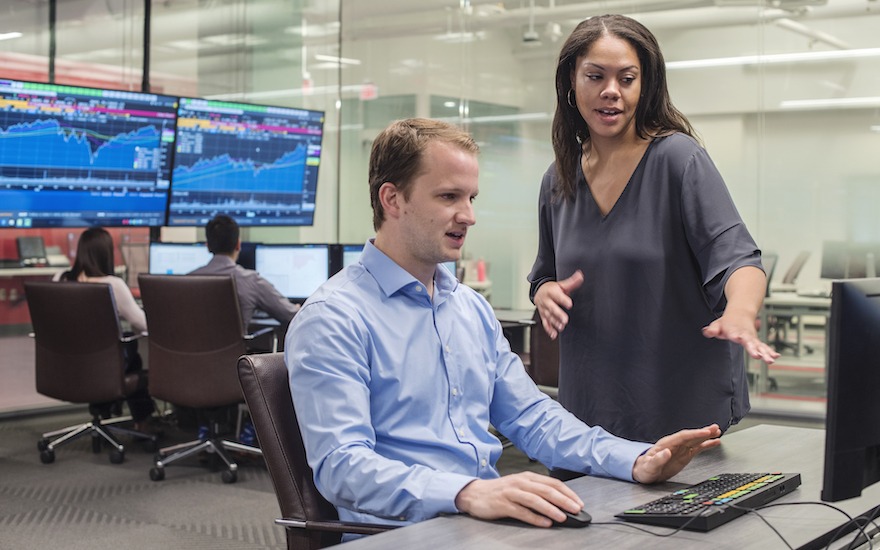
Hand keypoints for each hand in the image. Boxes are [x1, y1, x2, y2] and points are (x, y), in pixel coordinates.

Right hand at [454, 471, 583, 526]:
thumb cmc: (500, 491)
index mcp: (527, 477)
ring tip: (562, 517)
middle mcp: (520, 483)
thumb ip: (537, 491)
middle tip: (576, 509)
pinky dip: (534, 517)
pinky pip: (521, 511)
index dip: (567, 492)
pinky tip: (544, 523)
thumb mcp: (520, 486)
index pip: (552, 483)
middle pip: (546, 490)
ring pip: (535, 499)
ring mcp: (511, 493)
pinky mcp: (503, 504)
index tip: (578, 502)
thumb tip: (559, 502)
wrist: (475, 493)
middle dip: (564, 500)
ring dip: (551, 508)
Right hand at [534, 270, 583, 338]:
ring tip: (561, 327)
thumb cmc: (552, 288)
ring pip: (548, 316)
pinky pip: (545, 323)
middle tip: (565, 320)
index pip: (557, 296)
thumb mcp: (561, 284)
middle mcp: (546, 301)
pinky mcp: (543, 315)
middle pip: (552, 308)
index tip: (569, 303)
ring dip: (554, 322)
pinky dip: (549, 329)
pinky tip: (554, 334)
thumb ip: (571, 282)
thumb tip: (580, 276)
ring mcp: (544, 309)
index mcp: (551, 292)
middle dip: (558, 314)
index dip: (563, 300)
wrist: (539, 291)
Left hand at [632, 424, 721, 483]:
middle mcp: (675, 444)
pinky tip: (714, 442)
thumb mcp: (649, 466)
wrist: (644, 472)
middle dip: (703, 432)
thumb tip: (666, 452)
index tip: (705, 432)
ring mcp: (681, 449)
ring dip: (707, 436)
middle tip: (715, 428)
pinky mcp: (684, 455)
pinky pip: (697, 448)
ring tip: (718, 431)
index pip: (683, 436)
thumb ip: (657, 459)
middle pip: (691, 436)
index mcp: (667, 444)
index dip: (695, 434)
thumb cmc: (645, 468)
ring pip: (696, 440)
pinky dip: (706, 445)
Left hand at [701, 308, 778, 363]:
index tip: (738, 338)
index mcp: (734, 330)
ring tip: (770, 360)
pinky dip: (769, 351)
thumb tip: (707, 332)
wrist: (740, 314)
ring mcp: (752, 338)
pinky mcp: (756, 341)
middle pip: (749, 342)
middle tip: (757, 355)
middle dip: (753, 349)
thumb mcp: (717, 325)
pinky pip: (764, 346)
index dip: (736, 336)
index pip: (735, 334)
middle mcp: (745, 334)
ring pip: (759, 345)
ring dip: (765, 352)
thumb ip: (712, 329)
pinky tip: (775, 356)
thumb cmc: (727, 322)